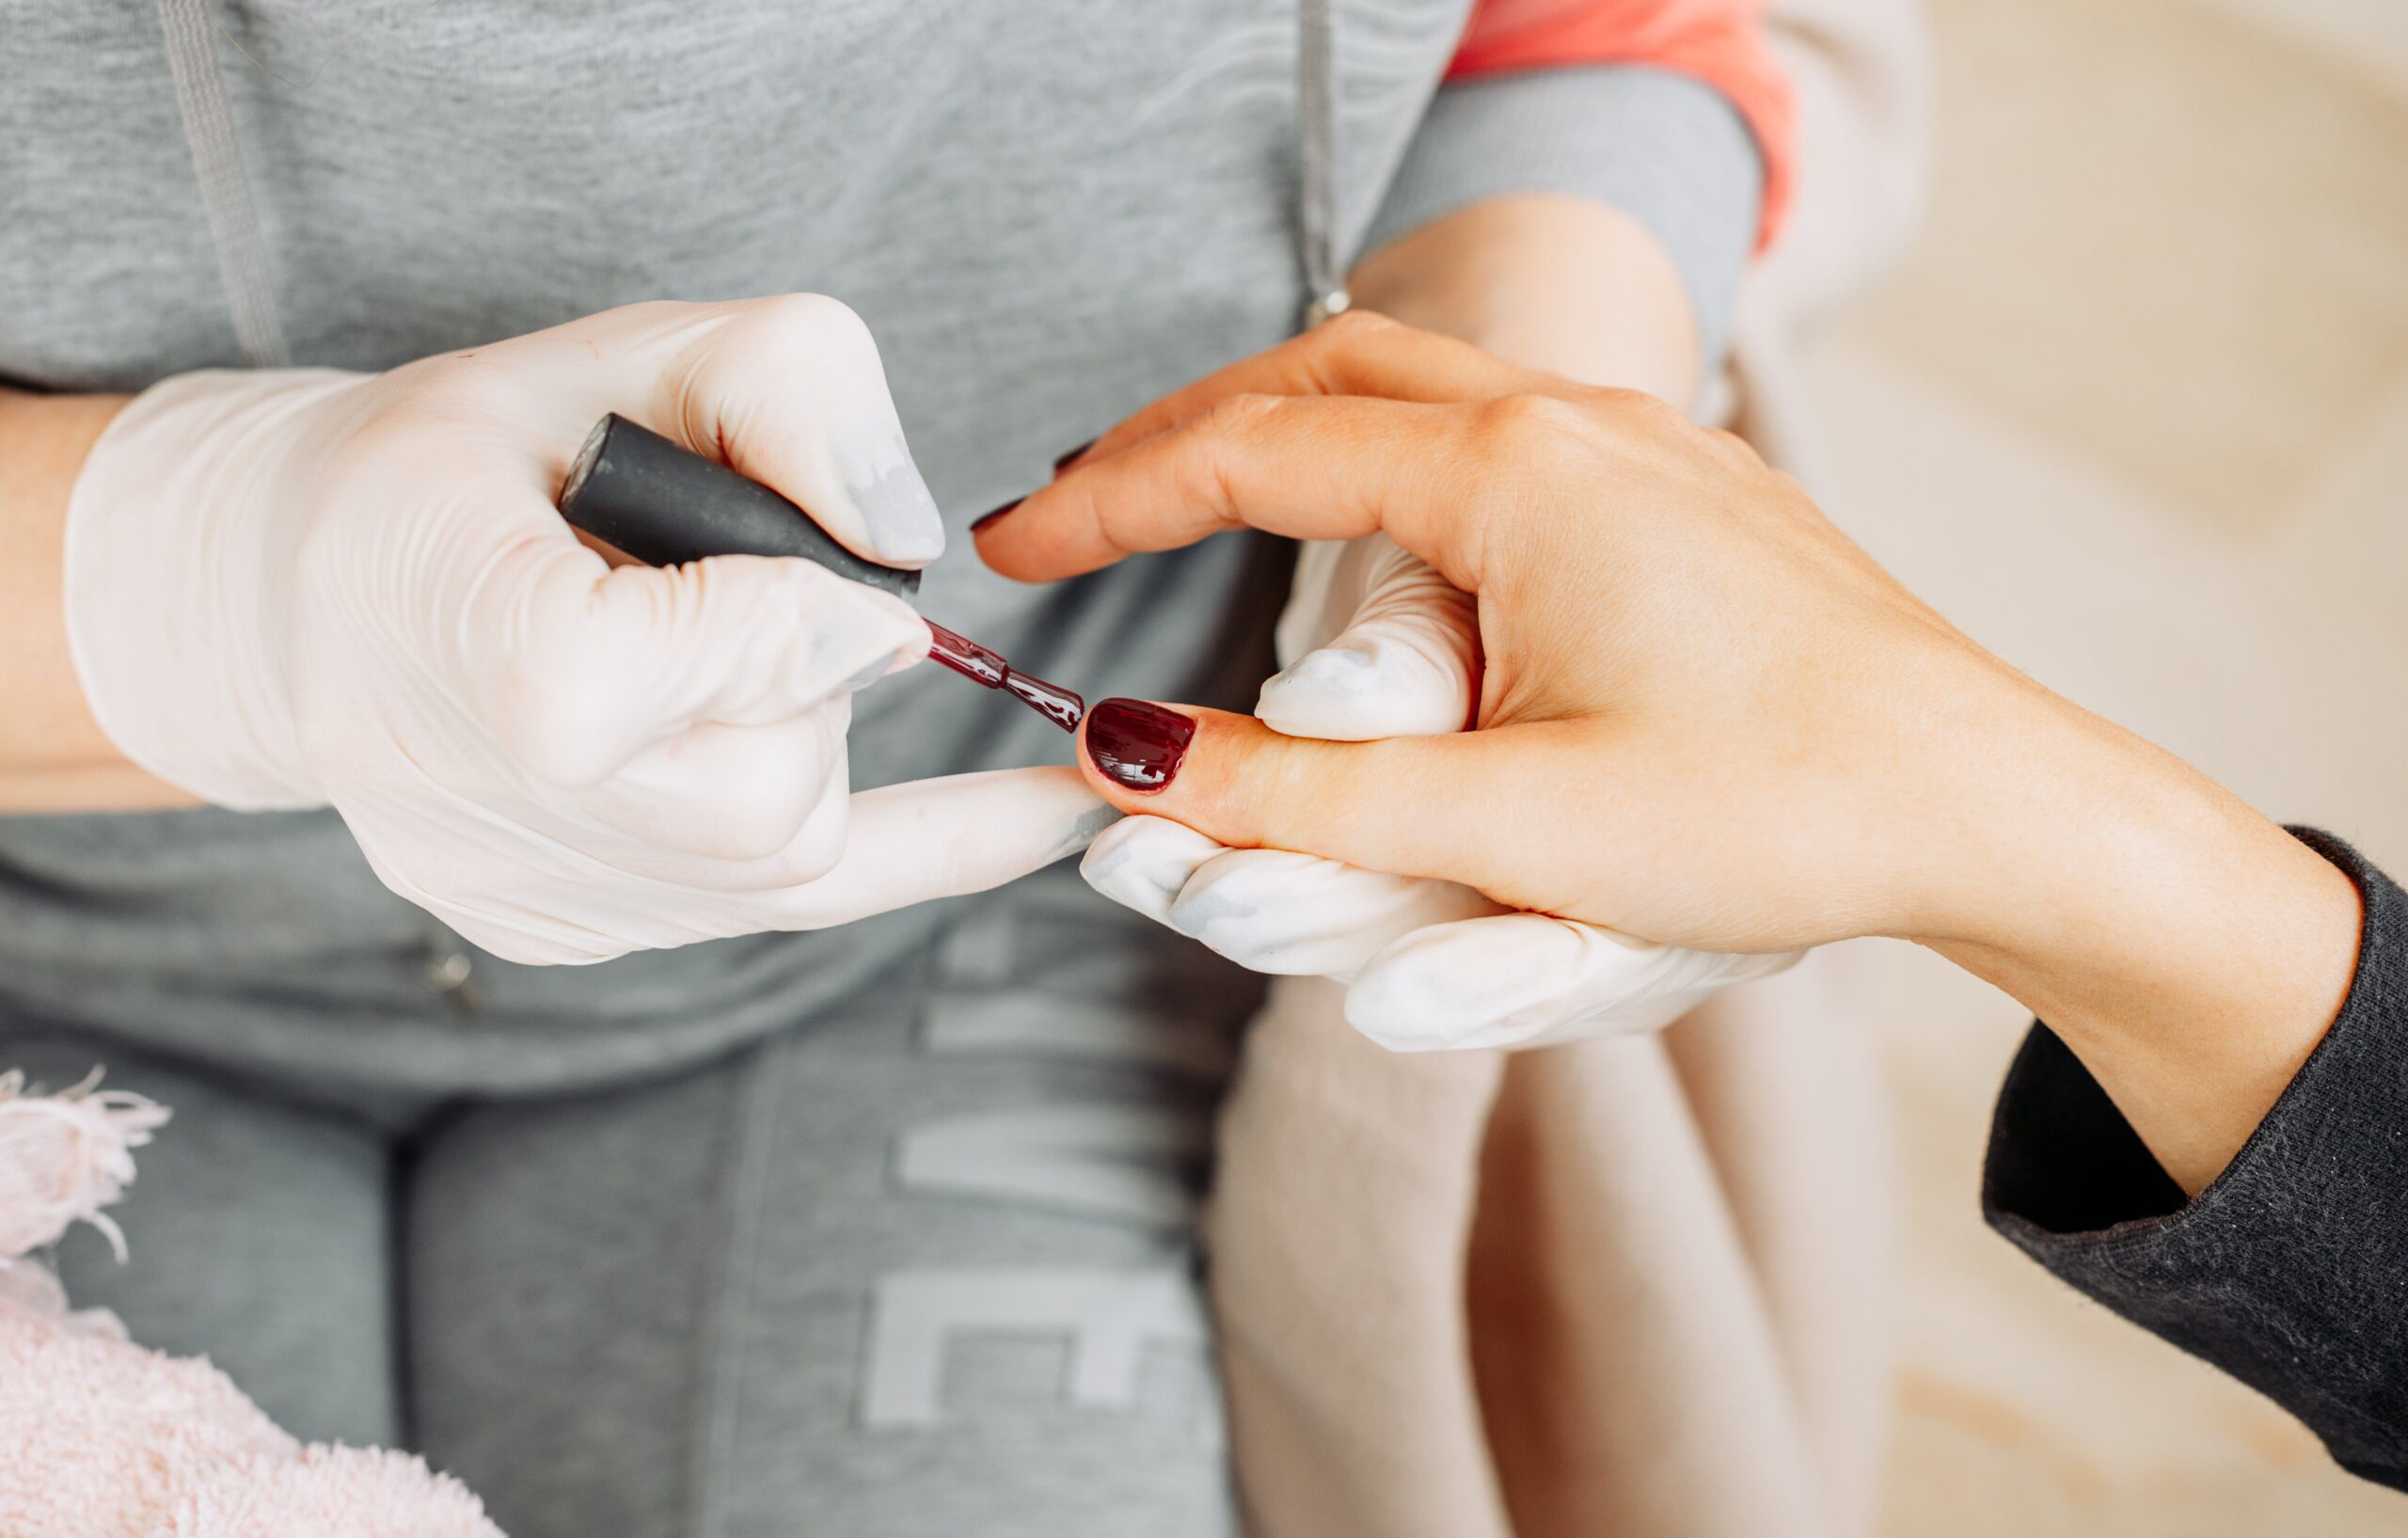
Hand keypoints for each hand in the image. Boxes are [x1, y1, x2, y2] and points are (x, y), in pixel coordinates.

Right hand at [64, 296, 1105, 963]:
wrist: (300, 587)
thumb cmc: (472, 457)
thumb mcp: (629, 349)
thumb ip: (791, 384)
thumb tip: (910, 541)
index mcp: (503, 665)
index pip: (750, 661)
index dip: (797, 600)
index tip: (764, 558)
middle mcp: (523, 821)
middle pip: (785, 790)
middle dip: (807, 686)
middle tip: (733, 603)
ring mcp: (550, 901)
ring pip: (790, 858)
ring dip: (803, 741)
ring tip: (712, 659)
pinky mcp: (578, 935)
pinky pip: (787, 907)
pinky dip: (927, 846)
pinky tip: (1058, 814)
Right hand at [980, 315, 2358, 1187]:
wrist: (1992, 803)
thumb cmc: (1781, 807)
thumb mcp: (1509, 825)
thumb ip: (1299, 793)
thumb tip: (1129, 756)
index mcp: (1515, 473)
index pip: (1251, 449)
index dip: (1110, 500)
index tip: (1011, 546)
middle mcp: (1576, 424)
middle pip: (1324, 371)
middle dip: (1182, 434)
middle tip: (1080, 506)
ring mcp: (1639, 449)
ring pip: (1415, 394)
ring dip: (1287, 438)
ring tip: (1194, 511)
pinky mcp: (1679, 501)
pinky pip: (1495, 439)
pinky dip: (1386, 471)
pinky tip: (1372, 544)